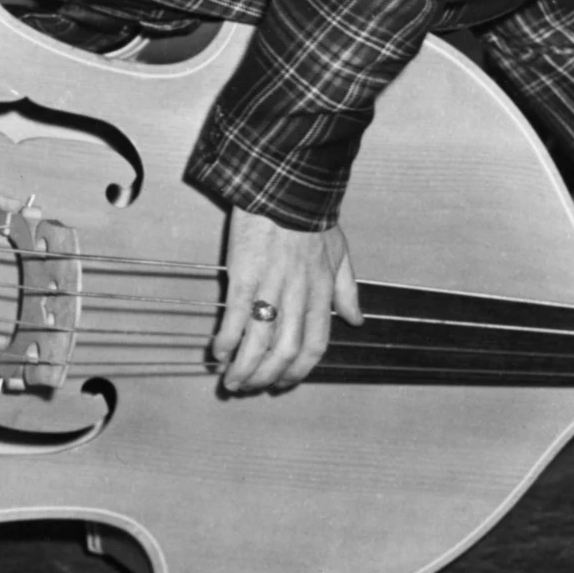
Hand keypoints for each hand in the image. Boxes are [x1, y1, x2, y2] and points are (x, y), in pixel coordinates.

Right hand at [210, 206, 360, 393]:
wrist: (286, 184)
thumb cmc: (312, 216)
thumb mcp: (341, 252)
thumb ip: (347, 291)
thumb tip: (356, 320)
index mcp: (321, 292)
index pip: (315, 347)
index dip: (299, 372)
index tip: (284, 383)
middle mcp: (298, 296)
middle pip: (285, 352)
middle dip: (267, 378)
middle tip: (251, 388)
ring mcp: (271, 287)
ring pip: (260, 343)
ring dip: (244, 368)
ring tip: (231, 381)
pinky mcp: (244, 275)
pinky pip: (237, 317)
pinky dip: (227, 340)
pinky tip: (218, 351)